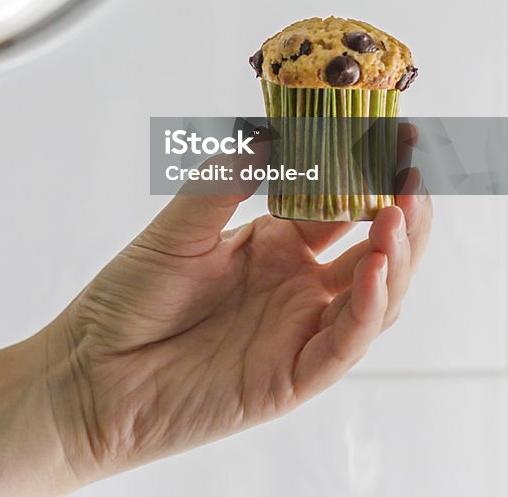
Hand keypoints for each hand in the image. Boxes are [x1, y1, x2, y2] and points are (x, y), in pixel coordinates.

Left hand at [44, 126, 431, 486]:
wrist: (91, 372)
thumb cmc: (128, 298)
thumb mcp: (180, 225)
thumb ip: (227, 180)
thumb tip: (271, 131)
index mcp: (275, 243)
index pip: (341, 202)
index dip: (371, 172)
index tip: (398, 134)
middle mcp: (298, 284)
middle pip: (373, 246)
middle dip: (402, 208)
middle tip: (416, 169)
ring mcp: (300, 330)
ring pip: (376, 294)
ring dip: (396, 253)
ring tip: (402, 208)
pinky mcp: (293, 375)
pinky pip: (345, 342)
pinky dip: (367, 306)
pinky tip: (375, 266)